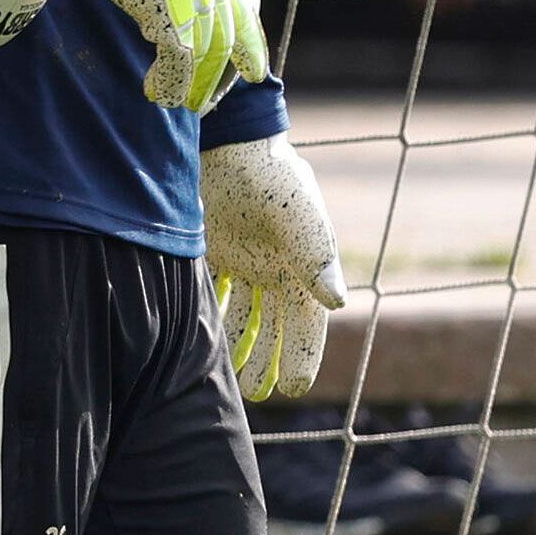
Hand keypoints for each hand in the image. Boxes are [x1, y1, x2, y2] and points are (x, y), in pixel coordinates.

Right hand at [84, 0, 257, 111]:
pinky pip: (177, 62)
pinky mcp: (171, 17)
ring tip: (178, 103)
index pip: (245, 18)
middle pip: (224, 45)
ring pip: (203, 58)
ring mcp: (195, 3)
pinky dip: (168, 82)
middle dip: (214, 78)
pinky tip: (157, 92)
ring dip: (189, 86)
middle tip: (203, 102)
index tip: (255, 72)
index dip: (251, 49)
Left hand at [203, 133, 346, 398]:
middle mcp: (277, 267)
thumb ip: (316, 256)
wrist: (226, 140)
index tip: (295, 388)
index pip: (309, 322)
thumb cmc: (269, 174)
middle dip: (269, 360)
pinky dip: (210, 317)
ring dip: (238, 346)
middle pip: (277, 326)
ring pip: (243, 315)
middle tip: (257, 394)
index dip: (305, 355)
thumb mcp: (297, 214)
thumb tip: (338, 303)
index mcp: (305, 264)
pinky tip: (197, 342)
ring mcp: (245, 261)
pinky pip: (213, 294)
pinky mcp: (212, 251)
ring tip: (229, 380)